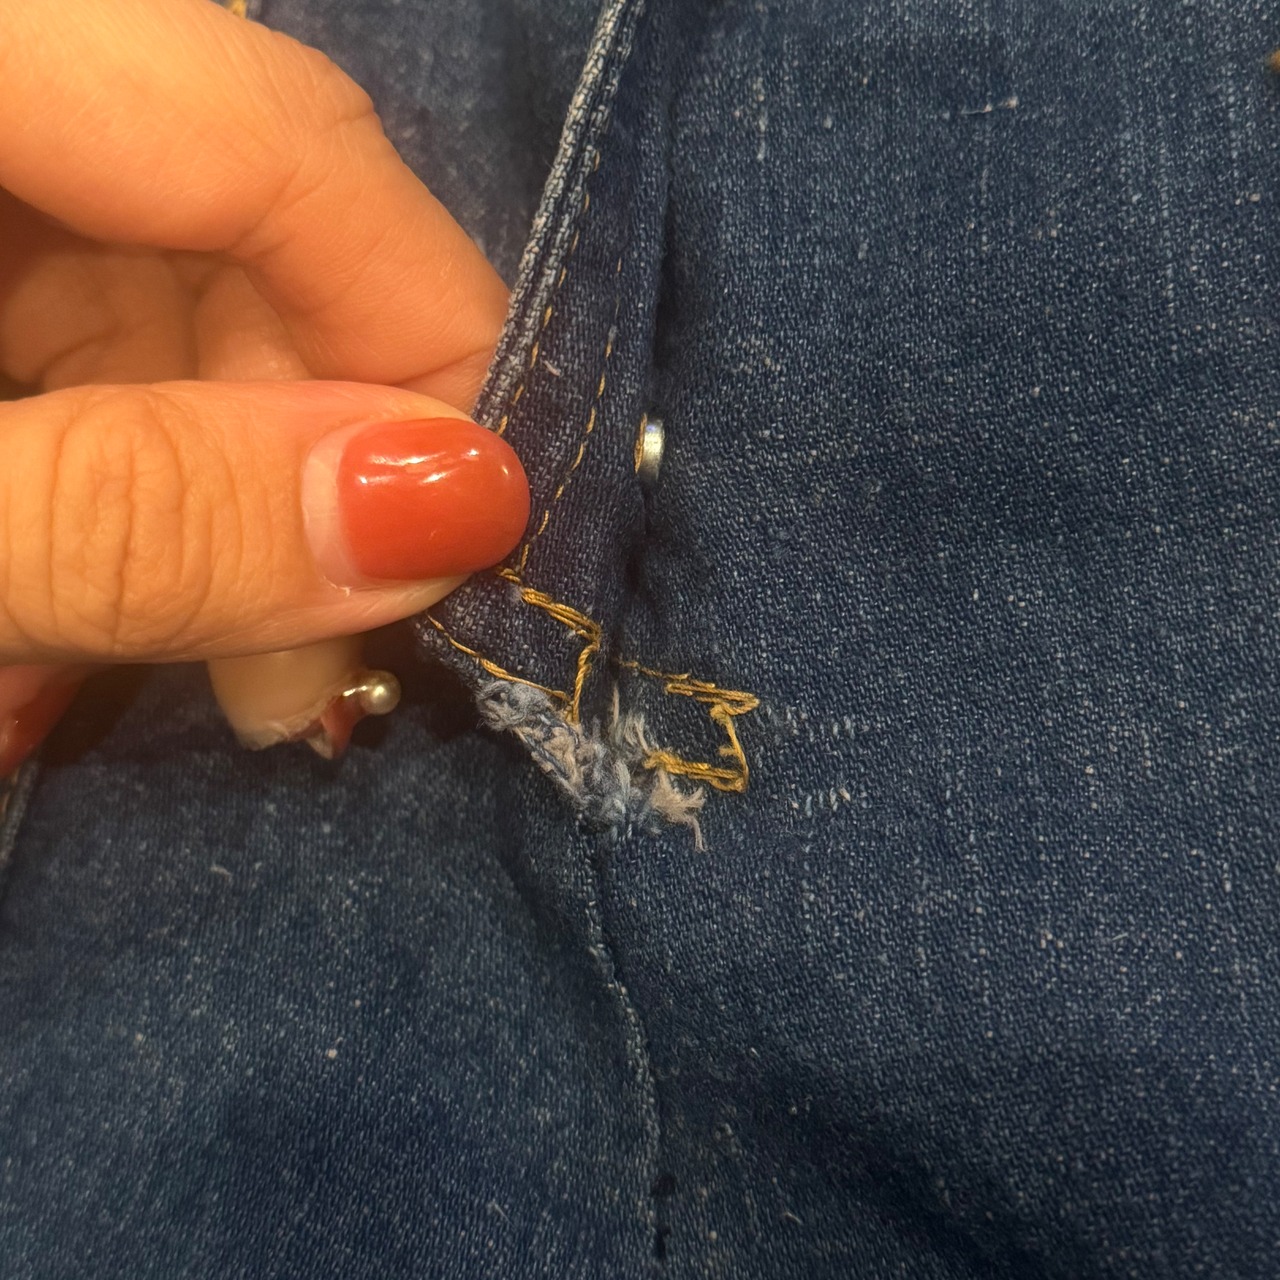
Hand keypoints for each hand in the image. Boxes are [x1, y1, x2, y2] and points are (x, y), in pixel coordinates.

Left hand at [0, 0, 527, 773]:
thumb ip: (141, 512)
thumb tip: (457, 506)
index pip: (280, 139)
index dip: (431, 339)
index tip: (487, 543)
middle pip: (246, 220)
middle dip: (313, 462)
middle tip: (316, 677)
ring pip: (179, 284)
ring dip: (217, 495)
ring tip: (214, 677)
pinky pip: (84, 315)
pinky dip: (119, 465)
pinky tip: (85, 595)